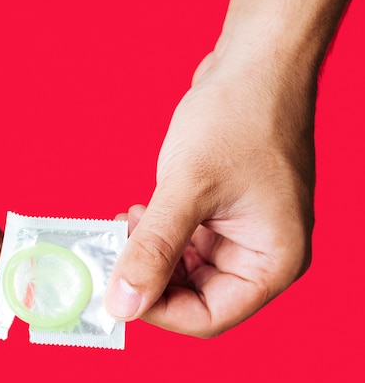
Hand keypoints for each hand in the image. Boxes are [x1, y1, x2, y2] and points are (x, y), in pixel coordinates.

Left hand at [105, 49, 315, 336]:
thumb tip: (123, 304)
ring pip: (184, 270)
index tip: (115, 293)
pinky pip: (184, 242)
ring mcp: (241, 235)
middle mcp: (262, 255)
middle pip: (195, 297)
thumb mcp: (188, 188)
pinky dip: (156, 235)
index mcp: (273, 261)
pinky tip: (136, 214)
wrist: (255, 64)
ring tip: (122, 228)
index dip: (159, 312)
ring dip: (148, 255)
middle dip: (148, 279)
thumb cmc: (241, 117)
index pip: (210, 318)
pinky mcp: (223, 216)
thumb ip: (154, 249)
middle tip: (110, 259)